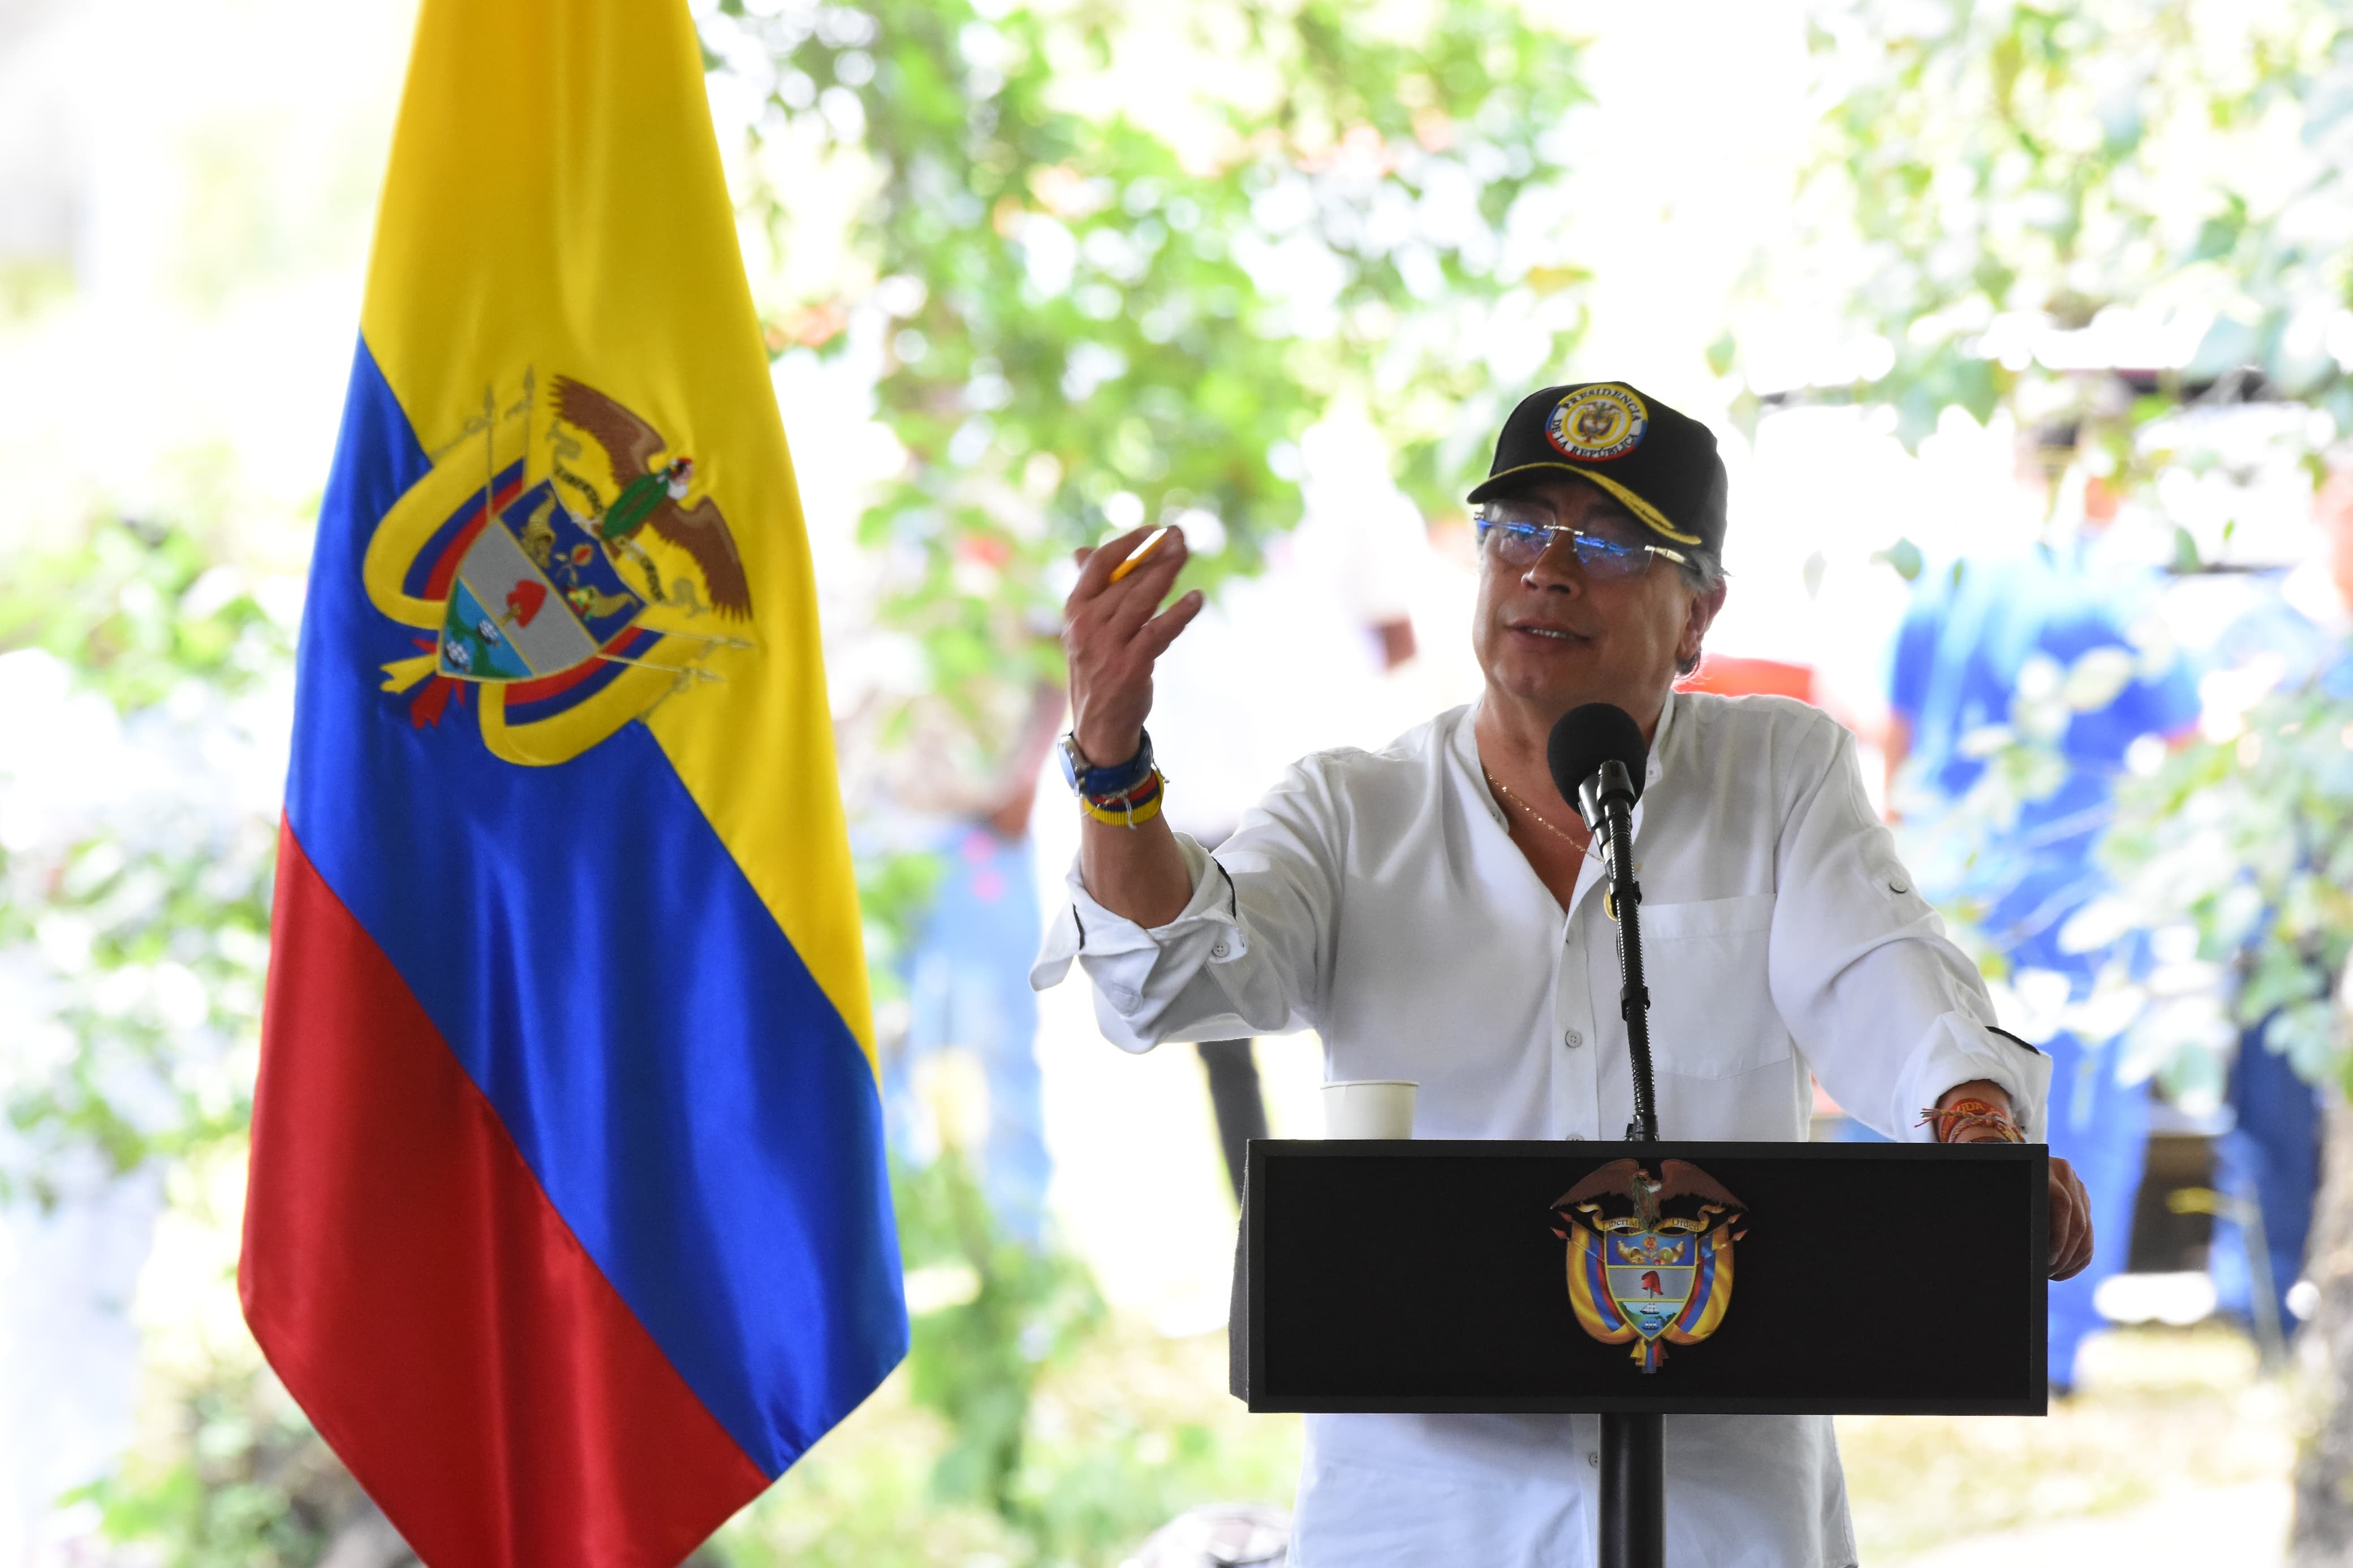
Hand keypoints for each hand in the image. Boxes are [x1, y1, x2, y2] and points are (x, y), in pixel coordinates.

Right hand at [1063, 525, 1203, 765]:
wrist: (1098, 726)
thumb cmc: (1097, 669)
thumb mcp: (1086, 629)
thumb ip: (1090, 590)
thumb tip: (1082, 551)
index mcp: (1074, 610)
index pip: (1099, 564)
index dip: (1129, 543)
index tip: (1154, 529)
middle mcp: (1086, 625)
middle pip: (1127, 579)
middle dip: (1157, 554)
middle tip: (1181, 537)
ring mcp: (1107, 646)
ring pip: (1143, 600)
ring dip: (1168, 574)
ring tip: (1186, 554)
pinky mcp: (1130, 666)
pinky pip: (1159, 631)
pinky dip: (1179, 613)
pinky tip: (1196, 599)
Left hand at [1934, 1081, 2093, 1279]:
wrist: (2007, 1166)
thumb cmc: (1994, 1185)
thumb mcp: (1997, 1194)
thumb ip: (2000, 1208)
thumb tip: (2003, 1244)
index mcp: (2044, 1168)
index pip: (2062, 1205)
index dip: (2056, 1238)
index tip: (2044, 1260)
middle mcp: (2065, 1175)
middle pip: (2078, 1223)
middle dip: (2063, 1255)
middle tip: (2045, 1273)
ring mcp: (2077, 1188)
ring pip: (2086, 1233)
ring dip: (2071, 1260)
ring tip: (2050, 1274)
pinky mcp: (2083, 1202)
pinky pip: (2089, 1236)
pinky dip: (2077, 1259)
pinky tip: (2060, 1271)